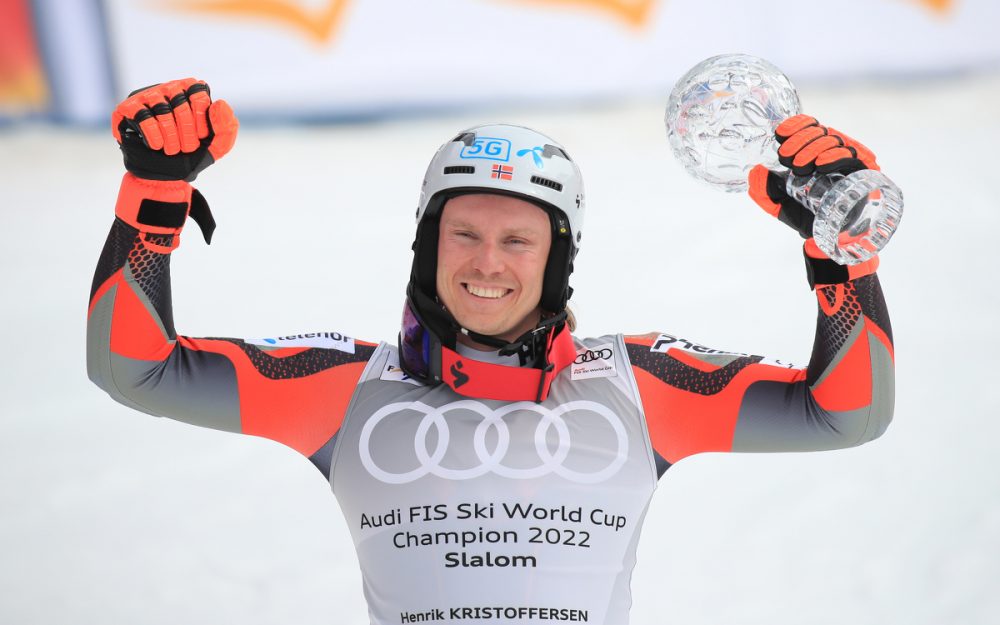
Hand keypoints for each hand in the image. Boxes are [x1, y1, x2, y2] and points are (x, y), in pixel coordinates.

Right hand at [112, 78, 237, 180]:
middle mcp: (169, 89)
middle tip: (185, 148)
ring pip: (161, 109)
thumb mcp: (216, 146)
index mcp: (191, 92)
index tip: (201, 136)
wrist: (165, 176)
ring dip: (170, 136)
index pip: (198, 92)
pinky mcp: (128, 107)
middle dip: (186, 132)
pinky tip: (156, 146)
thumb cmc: (191, 156)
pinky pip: (141, 115)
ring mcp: (147, 96)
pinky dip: (153, 135)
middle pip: (180, 101)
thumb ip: (227, 127)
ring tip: (171, 149)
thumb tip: (219, 103)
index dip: (201, 118)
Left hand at [748, 114, 878, 238]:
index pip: (808, 126)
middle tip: (785, 158)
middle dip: (800, 140)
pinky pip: (853, 157)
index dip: (795, 125)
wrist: (824, 238)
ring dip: (813, 149)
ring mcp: (849, 161)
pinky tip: (821, 164)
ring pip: (834, 140)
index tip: (780, 134)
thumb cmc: (803, 215)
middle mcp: (832, 152)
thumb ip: (762, 189)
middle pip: (820, 131)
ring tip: (799, 166)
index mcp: (813, 152)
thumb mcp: (777, 203)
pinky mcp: (863, 172)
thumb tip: (756, 171)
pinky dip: (836, 157)